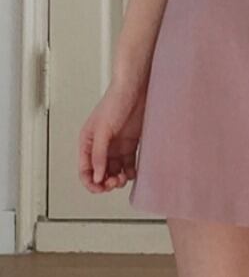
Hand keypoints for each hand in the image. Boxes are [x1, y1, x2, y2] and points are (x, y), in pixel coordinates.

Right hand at [78, 75, 146, 193]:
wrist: (136, 88)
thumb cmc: (115, 101)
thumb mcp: (103, 129)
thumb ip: (99, 154)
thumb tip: (97, 176)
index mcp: (87, 142)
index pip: (85, 170)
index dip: (91, 183)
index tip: (101, 188)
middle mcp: (101, 146)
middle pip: (100, 173)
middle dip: (106, 182)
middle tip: (115, 182)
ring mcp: (117, 146)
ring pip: (114, 171)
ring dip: (118, 178)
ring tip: (124, 178)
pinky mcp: (131, 143)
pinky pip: (129, 163)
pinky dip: (130, 171)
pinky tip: (133, 172)